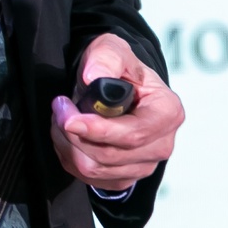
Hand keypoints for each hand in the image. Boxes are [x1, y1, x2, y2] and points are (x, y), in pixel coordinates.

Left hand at [49, 33, 183, 193]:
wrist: (116, 86)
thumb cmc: (118, 69)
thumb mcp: (113, 50)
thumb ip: (106, 58)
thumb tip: (93, 76)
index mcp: (167, 113)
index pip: (133, 134)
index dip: (98, 130)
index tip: (70, 119)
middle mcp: (162, 144)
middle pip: (110, 155)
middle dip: (74, 134)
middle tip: (59, 109)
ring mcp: (145, 165)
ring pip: (95, 169)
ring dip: (69, 145)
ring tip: (62, 119)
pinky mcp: (125, 177)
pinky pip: (90, 178)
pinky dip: (71, 158)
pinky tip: (70, 136)